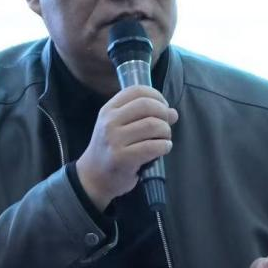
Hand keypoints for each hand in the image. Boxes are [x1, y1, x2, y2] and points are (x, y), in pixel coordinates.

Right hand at [76, 85, 177, 210]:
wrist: (93, 177)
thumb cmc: (111, 150)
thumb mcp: (120, 127)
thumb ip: (144, 117)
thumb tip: (173, 112)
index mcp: (109, 109)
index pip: (136, 90)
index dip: (156, 95)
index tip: (164, 107)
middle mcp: (110, 122)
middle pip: (147, 105)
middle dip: (164, 114)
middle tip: (166, 125)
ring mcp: (115, 140)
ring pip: (152, 125)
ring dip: (166, 131)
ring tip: (164, 139)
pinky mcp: (122, 158)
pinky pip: (153, 146)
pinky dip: (165, 146)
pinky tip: (164, 148)